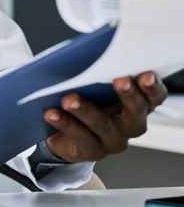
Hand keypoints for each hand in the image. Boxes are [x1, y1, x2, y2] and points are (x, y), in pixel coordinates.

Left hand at [43, 71, 167, 161]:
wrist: (63, 132)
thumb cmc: (85, 99)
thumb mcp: (93, 83)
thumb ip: (97, 72)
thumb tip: (86, 55)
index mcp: (137, 104)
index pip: (154, 96)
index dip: (153, 87)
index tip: (145, 74)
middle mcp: (129, 124)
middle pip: (136, 113)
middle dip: (129, 96)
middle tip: (120, 80)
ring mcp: (112, 140)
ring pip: (103, 125)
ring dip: (86, 110)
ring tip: (69, 99)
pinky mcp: (91, 151)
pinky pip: (79, 137)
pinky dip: (64, 123)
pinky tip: (52, 113)